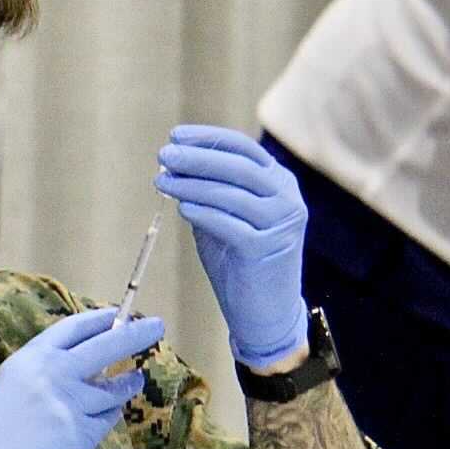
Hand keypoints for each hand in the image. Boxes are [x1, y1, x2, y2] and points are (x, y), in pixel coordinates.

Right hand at [0, 307, 164, 448]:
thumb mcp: (14, 388)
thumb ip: (48, 373)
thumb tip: (90, 367)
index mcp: (30, 359)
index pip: (73, 328)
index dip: (99, 319)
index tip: (119, 315)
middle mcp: (52, 374)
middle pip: (106, 346)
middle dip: (136, 334)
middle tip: (156, 327)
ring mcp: (70, 404)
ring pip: (113, 390)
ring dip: (126, 385)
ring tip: (134, 381)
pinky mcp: (83, 434)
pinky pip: (106, 420)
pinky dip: (105, 419)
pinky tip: (94, 423)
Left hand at [154, 124, 309, 367]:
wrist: (265, 312)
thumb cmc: (240, 261)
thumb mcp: (225, 217)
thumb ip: (208, 190)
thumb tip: (174, 164)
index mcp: (278, 182)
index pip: (243, 148)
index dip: (208, 139)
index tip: (175, 136)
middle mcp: (286, 197)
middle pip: (238, 166)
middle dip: (197, 158)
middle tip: (164, 155)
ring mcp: (281, 222)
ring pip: (232, 193)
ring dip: (192, 184)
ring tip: (163, 181)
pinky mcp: (268, 248)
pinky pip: (230, 224)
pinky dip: (204, 213)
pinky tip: (183, 208)